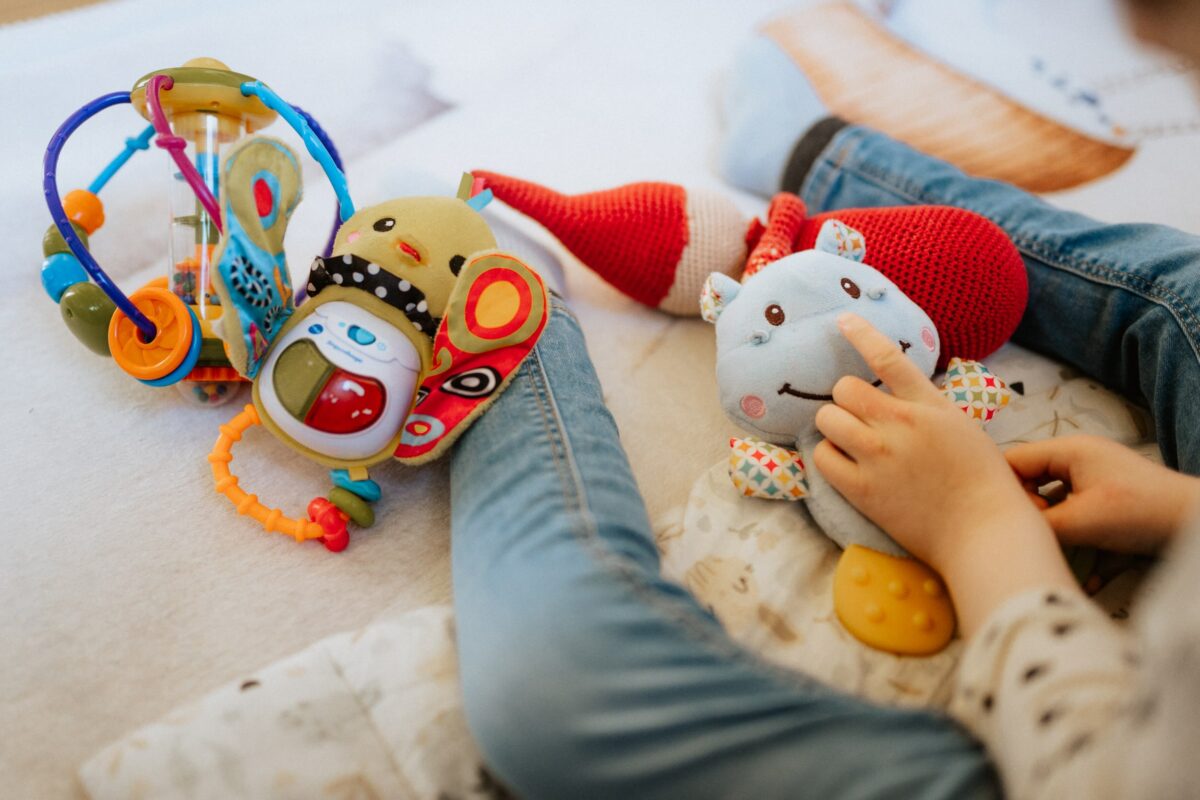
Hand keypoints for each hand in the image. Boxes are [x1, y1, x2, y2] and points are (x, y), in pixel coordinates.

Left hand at [812, 313, 1076, 635]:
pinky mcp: (863, 489)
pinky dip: (828, 458)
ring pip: (827, 418)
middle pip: (845, 388)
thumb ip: (927, 408)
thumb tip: (894, 395)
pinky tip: (845, 466)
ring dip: (834, 428)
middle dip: (847, 401)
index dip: (861, 333)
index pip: (889, 357)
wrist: (984, 531)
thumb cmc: (982, 483)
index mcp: (930, 404)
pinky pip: (822, 457)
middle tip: (859, 420)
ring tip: (850, 443)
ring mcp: (879, 455)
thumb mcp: (961, 428)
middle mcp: (901, 423)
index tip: (842, 319)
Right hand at [1006, 435, 1199, 553]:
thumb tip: (1007, 529)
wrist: (1194, 521)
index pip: (1012, 461)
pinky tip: (1079, 553)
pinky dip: (1069, 527)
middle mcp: (1077, 456)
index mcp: (1068, 450)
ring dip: (1049, 521)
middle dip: (1028, 508)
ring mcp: (1093, 474)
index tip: (1013, 518)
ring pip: (1049, 495)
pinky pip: (1071, 506)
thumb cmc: (1140, 512)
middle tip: (1037, 532)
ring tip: (1056, 543)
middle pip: (1029, 478)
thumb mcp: (1081, 521)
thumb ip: (1038, 523)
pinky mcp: (1104, 494)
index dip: (1004, 489)